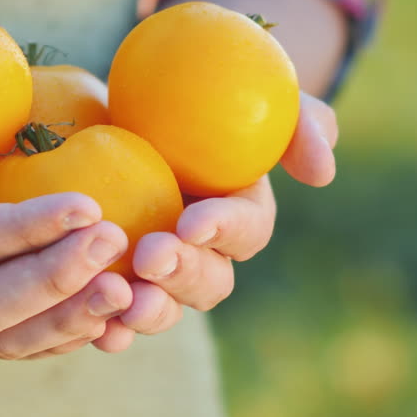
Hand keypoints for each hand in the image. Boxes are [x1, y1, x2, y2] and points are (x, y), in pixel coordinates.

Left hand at [91, 93, 338, 350]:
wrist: (129, 95)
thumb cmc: (203, 87)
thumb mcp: (258, 86)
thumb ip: (301, 122)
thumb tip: (322, 173)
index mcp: (240, 214)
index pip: (247, 231)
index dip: (224, 230)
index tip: (192, 221)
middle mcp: (203, 252)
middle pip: (209, 282)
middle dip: (182, 274)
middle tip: (150, 256)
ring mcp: (156, 272)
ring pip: (164, 308)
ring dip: (149, 311)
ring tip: (120, 298)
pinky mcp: (111, 278)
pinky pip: (113, 316)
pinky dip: (105, 327)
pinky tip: (94, 329)